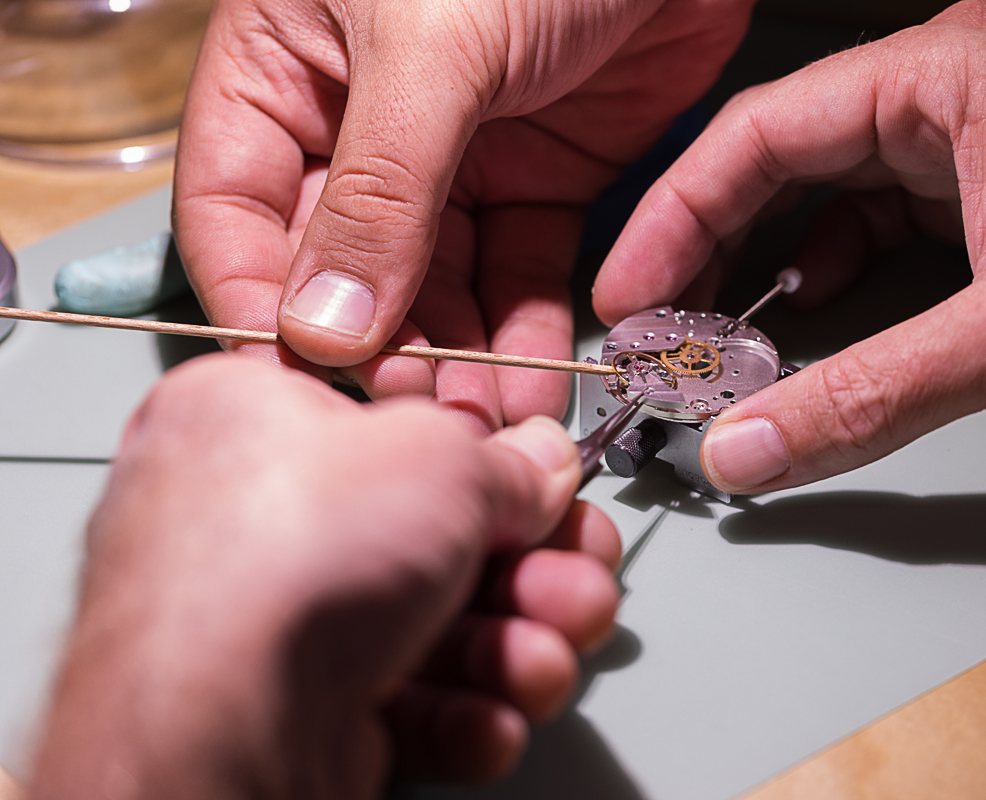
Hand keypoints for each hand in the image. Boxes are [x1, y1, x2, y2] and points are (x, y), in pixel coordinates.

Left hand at [30, 355, 619, 797]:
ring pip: (427, 629)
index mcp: (260, 420)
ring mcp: (267, 621)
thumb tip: (542, 462)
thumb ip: (508, 462)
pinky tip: (490, 717)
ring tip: (542, 661)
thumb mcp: (440, 456)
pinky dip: (459, 713)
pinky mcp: (285, 712)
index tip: (554, 493)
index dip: (492, 465)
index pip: (399, 432)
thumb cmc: (289, 553)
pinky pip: (397, 701)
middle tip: (579, 587)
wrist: (215, 719)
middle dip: (531, 576)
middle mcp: (257, 518)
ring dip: (511, 650)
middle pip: (433, 540)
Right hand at [172, 0, 751, 429]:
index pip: (236, 208)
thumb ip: (379, 189)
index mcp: (288, 69)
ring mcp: (455, 157)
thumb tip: (324, 322)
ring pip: (437, 286)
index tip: (299, 378)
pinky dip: (524, 331)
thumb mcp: (431, 47)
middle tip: (413, 415)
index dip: (259, 301)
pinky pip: (520, 272)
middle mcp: (363, 123)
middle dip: (379, 349)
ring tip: (478, 426)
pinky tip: (528, 383)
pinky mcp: (540, 177)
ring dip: (456, 360)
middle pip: (346, 268)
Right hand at [594, 0, 985, 493]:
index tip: (628, 295)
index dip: (675, 216)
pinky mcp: (982, 203)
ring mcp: (965, 149)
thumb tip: (744, 449)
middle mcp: (944, 97)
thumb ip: (870, 395)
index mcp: (943, 77)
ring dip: (759, 269)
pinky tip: (800, 322)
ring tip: (707, 333)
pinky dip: (824, 283)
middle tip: (653, 328)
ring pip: (819, 200)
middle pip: (778, 164)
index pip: (761, 134)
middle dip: (708, 247)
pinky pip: (869, 232)